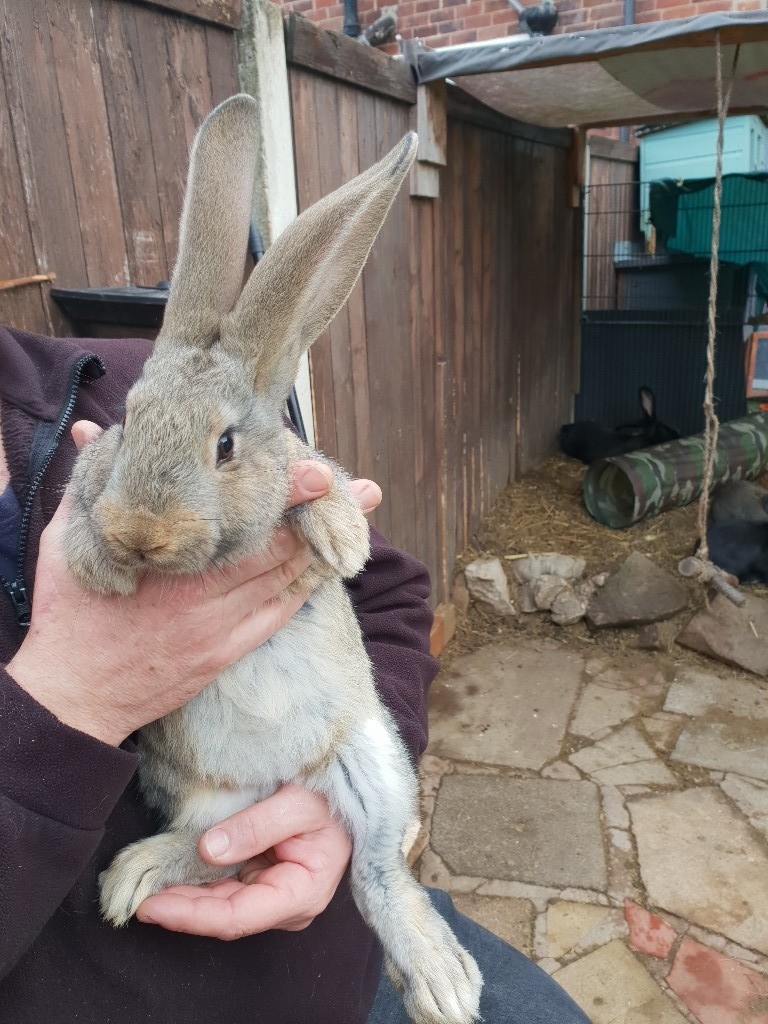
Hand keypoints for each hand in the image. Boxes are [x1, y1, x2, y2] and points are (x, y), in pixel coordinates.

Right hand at [7, 422, 381, 745]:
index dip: (285, 496)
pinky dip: (303, 590)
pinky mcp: (224, 654)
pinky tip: (325, 570)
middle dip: (324, 518)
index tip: (319, 472)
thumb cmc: (70, 615)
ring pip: (285, 583)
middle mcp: (204, 596)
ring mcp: (220, 629)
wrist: (72, 697)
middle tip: (366, 492)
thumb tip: (97, 434)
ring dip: (325, 551)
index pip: (241, 522)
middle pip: (279, 551)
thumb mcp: (70, 543)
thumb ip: (90, 487)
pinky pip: (276, 617)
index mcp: (170, 563)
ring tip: (360, 522)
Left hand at [135, 785, 351, 938]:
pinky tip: (170, 877)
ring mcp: (274, 895)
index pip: (235, 916)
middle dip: (179, 909)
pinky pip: (225, 889)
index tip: (151, 904)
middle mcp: (285, 905)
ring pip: (220, 906)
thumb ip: (256, 826)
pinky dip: (197, 884)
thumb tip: (207, 850)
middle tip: (135, 896)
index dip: (190, 914)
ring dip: (184, 898)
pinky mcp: (264, 882)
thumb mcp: (298, 803)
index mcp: (301, 894)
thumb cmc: (332, 796)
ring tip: (146, 886)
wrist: (349, 791)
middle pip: (223, 916)